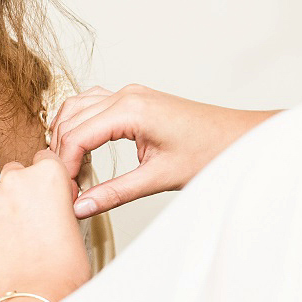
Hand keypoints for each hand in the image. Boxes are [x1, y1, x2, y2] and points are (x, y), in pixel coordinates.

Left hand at [0, 150, 91, 300]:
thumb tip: (49, 196)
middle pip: (12, 173)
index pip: (41, 159)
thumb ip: (58, 197)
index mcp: (47, 174)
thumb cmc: (65, 265)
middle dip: (18, 192)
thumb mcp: (74, 219)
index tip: (43, 195)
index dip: (43, 180)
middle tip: (27, 221)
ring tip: (13, 243)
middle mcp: (16, 179)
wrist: (40, 293)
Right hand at [51, 85, 279, 217]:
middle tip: (63, 187)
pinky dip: (80, 124)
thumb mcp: (159, 178)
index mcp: (131, 110)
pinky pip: (92, 105)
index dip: (65, 167)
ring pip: (76, 108)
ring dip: (66, 136)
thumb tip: (81, 207)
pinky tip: (83, 149)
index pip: (76, 136)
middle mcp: (126, 95)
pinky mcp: (134, 100)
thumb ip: (115, 193)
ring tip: (69, 170)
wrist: (239, 138)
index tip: (65, 194)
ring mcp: (129, 94)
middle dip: (62, 153)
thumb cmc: (210, 152)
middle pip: (70, 120)